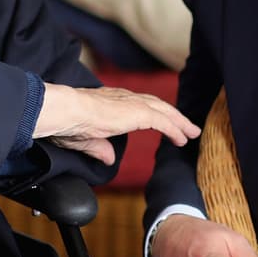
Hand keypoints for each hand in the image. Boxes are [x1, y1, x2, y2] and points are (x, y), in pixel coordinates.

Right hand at [33, 84, 200, 164]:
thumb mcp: (85, 139)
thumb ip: (100, 147)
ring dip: (179, 122)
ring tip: (192, 133)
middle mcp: (124, 98)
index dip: (153, 113)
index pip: (138, 105)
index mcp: (112, 101)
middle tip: (188, 127)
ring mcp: (132, 104)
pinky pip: (162, 122)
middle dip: (173, 116)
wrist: (66, 112)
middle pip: (156, 105)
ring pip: (164, 111)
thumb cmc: (67, 123)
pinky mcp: (137, 112)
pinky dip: (174, 129)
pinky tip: (182, 139)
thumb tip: (109, 159)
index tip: (163, 123)